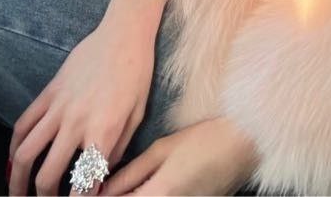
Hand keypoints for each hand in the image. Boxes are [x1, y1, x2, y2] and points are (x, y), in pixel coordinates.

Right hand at [8, 9, 156, 195]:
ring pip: (25, 152)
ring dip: (17, 179)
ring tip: (17, 193)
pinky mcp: (49, 91)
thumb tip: (98, 180)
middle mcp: (77, 121)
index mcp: (104, 130)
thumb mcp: (136, 116)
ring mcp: (59, 106)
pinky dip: (14, 146)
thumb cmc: (137, 74)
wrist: (124, 33)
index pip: (83, 180)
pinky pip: (23, 123)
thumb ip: (117, 151)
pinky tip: (14, 159)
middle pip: (47, 174)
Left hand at [99, 116, 259, 195]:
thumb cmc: (205, 139)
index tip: (84, 192)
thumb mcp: (163, 149)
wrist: (246, 143)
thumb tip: (101, 189)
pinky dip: (146, 196)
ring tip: (122, 187)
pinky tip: (143, 189)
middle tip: (105, 187)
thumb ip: (129, 174)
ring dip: (132, 195)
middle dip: (116, 196)